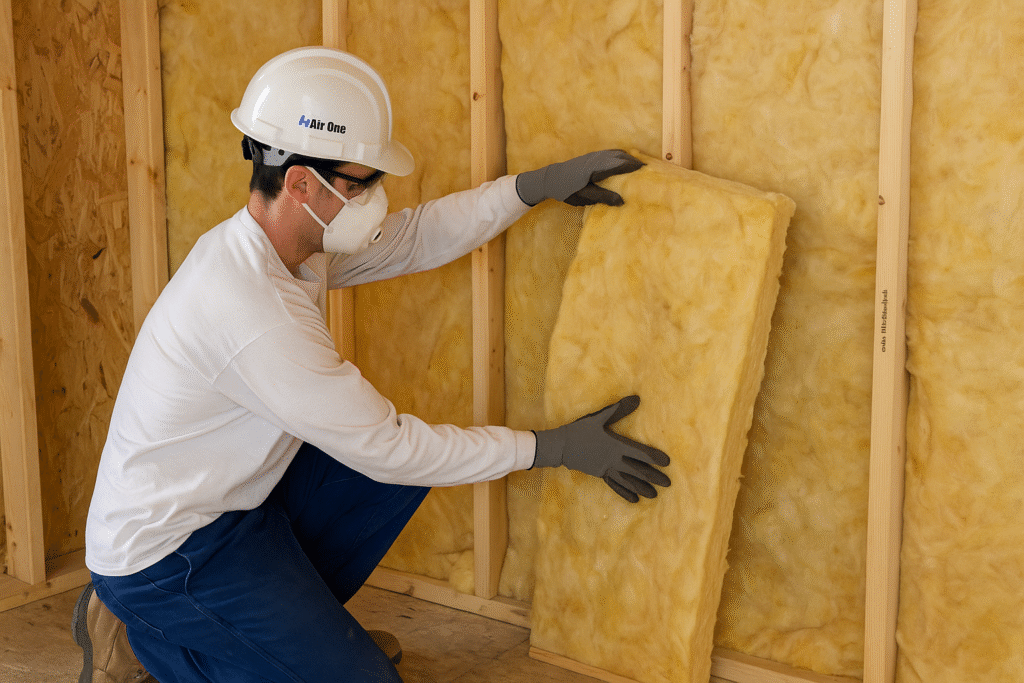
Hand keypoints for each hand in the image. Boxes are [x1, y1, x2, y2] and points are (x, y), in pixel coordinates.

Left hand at [515, 150, 643, 206]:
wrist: (549, 179)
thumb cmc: (566, 190)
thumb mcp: (585, 197)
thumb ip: (603, 197)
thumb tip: (622, 201)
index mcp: (594, 168)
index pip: (618, 165)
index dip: (632, 166)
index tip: (646, 170)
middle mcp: (595, 159)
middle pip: (619, 156)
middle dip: (633, 161)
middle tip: (648, 168)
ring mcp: (593, 156)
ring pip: (614, 153)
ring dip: (627, 157)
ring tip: (639, 164)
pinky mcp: (590, 157)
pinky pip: (609, 153)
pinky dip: (619, 155)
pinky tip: (624, 160)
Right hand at [533, 395, 670, 502]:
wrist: (561, 446)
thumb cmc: (580, 430)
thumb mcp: (599, 417)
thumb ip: (619, 409)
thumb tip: (637, 399)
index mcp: (616, 445)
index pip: (640, 453)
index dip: (654, 458)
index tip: (668, 463)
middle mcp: (613, 460)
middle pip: (637, 471)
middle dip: (653, 477)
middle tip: (668, 484)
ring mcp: (606, 469)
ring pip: (628, 481)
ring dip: (642, 488)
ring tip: (654, 495)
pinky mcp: (600, 474)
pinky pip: (615, 485)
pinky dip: (625, 492)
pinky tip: (634, 500)